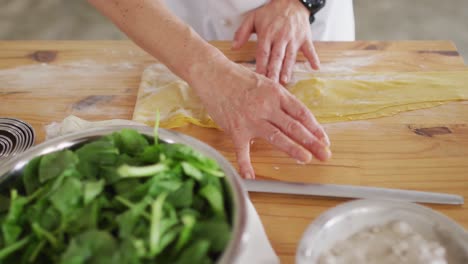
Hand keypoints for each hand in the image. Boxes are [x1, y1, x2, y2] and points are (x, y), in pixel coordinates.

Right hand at [190, 60, 330, 178]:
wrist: (213, 74)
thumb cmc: (238, 78)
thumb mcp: (265, 83)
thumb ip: (279, 100)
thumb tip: (294, 116)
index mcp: (276, 93)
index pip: (301, 113)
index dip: (315, 128)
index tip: (324, 140)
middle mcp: (267, 107)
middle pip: (294, 127)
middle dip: (312, 142)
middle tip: (325, 154)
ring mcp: (251, 119)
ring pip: (277, 137)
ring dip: (293, 149)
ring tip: (306, 159)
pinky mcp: (235, 129)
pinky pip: (242, 150)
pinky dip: (245, 164)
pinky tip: (251, 175)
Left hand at [232, 0, 319, 84]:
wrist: (291, 1)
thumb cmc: (271, 12)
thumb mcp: (253, 18)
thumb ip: (242, 32)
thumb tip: (234, 47)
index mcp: (267, 34)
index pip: (263, 53)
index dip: (260, 66)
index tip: (258, 78)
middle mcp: (281, 37)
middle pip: (276, 57)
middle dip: (274, 71)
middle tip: (271, 84)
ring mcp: (294, 38)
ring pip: (290, 56)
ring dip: (288, 69)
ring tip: (285, 80)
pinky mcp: (305, 38)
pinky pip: (310, 49)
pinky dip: (313, 58)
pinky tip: (315, 67)